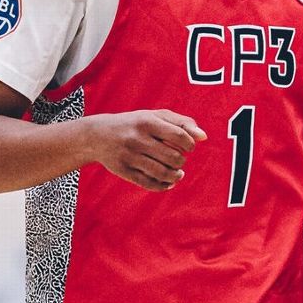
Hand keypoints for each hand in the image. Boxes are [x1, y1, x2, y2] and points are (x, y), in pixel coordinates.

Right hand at [85, 110, 207, 191]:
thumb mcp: (155, 116)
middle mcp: (137, 138)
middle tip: (179, 159)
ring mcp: (129, 156)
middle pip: (173, 157)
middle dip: (181, 161)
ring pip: (162, 173)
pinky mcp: (123, 171)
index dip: (190, 144)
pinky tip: (168, 182)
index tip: (188, 147)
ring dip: (176, 176)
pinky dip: (163, 185)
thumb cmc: (134, 124)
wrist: (98, 135)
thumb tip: (204, 137)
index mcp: (147, 121)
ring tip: (177, 173)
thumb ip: (181, 123)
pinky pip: (149, 183)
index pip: (179, 136)